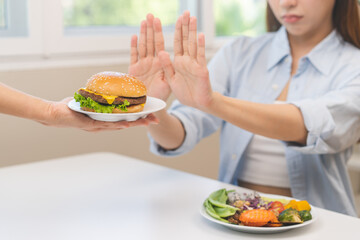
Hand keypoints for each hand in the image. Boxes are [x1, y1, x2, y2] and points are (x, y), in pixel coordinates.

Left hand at [41, 98, 157, 131]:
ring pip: (120, 125)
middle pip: (127, 124)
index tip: (151, 115)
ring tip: (147, 122)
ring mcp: (98, 126)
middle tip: (155, 120)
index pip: (125, 118)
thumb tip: (107, 87)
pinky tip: (127, 123)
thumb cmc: (71, 108)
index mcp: (105, 120)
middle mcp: (103, 125)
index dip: (139, 118)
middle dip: (142, 122)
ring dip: (134, 124)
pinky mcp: (91, 125)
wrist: (55, 114)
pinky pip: (107, 125)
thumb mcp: (89, 101)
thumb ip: (99, 97)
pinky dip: (118, 124)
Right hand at [129, 14, 170, 100]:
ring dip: (143, 33)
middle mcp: (152, 61)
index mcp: (161, 63)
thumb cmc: (161, 96)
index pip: (160, 44)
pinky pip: (134, 56)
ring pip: (143, 46)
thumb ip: (166, 69)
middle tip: (151, 15)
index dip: (159, 32)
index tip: (159, 20)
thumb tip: (164, 53)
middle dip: (151, 28)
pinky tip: (134, 36)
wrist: (151, 106)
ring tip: (144, 21)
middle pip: (151, 41)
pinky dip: (134, 47)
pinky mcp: (134, 70)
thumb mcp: (167, 83)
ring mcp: (142, 65)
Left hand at [158, 11, 212, 109]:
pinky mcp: (201, 70)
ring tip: (192, 18)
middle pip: (185, 40)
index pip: (176, 43)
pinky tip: (200, 35)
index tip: (176, 19)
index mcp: (177, 62)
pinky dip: (201, 46)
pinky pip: (200, 57)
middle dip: (184, 26)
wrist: (197, 103)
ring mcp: (194, 64)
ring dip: (192, 31)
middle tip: (185, 12)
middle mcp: (186, 60)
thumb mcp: (170, 79)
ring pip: (193, 45)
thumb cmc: (185, 92)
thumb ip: (166, 66)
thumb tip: (160, 51)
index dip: (176, 31)